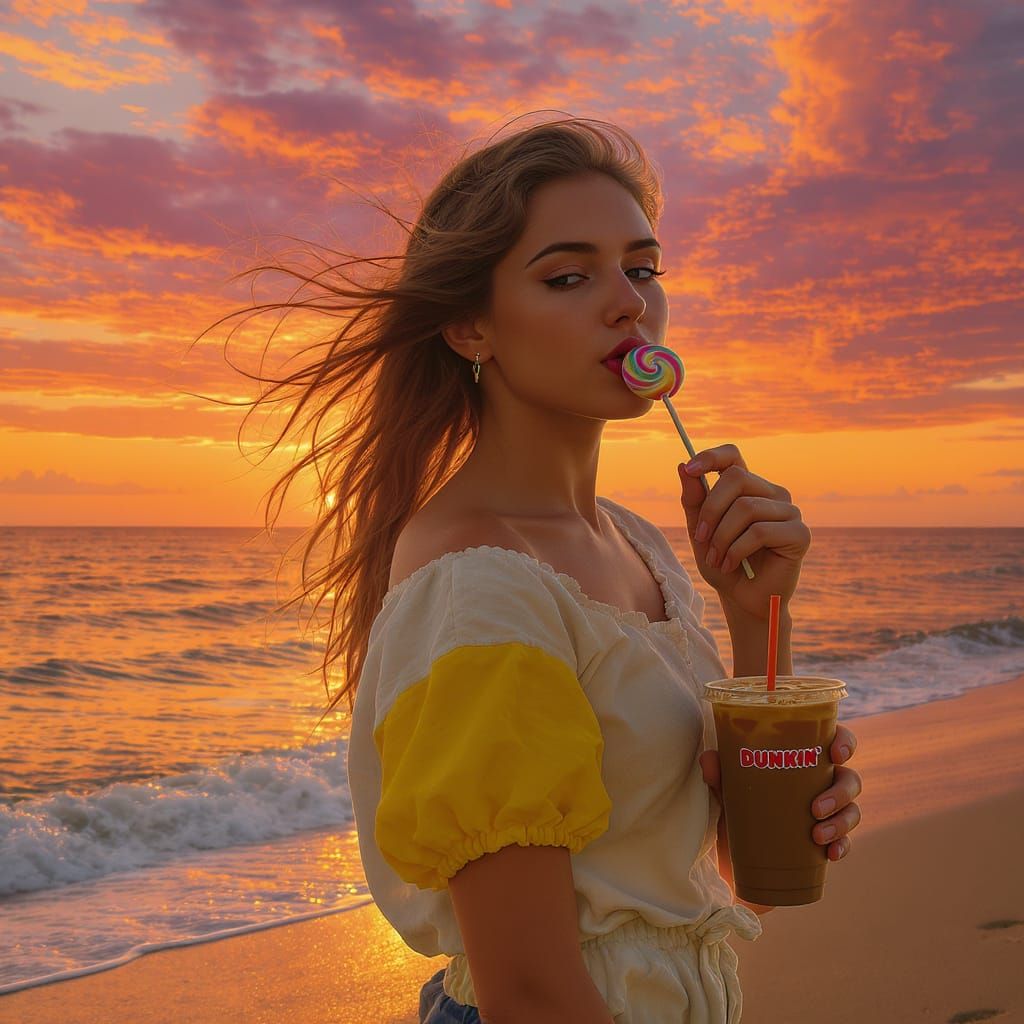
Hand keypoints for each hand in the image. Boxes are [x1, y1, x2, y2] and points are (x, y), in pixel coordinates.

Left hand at [678, 444, 809, 619]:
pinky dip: (737, 551)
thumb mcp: (700, 532)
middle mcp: (772, 493)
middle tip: (701, 538)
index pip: (733, 455)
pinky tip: (732, 565)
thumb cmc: (723, 564)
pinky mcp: (800, 533)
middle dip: (711, 510)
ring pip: (746, 508)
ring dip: (722, 538)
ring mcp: (789, 511)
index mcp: (748, 488)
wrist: (743, 600)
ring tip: (717, 560)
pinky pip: (760, 531)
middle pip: (736, 478)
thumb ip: (694, 500)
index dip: (711, 457)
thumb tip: (683, 466)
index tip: (690, 470)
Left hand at [699, 723, 861, 862]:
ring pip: (851, 810)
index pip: (835, 741)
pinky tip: (831, 854)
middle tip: (815, 808)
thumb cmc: (735, 806)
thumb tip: (709, 761)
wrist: (732, 854)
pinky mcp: (824, 841)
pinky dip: (842, 846)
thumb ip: (718, 771)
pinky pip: (845, 842)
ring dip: (840, 822)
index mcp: (802, 759)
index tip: (836, 754)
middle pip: (849, 778)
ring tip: (817, 835)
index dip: (844, 743)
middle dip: (840, 792)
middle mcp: (818, 783)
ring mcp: (825, 813)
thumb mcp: (726, 787)